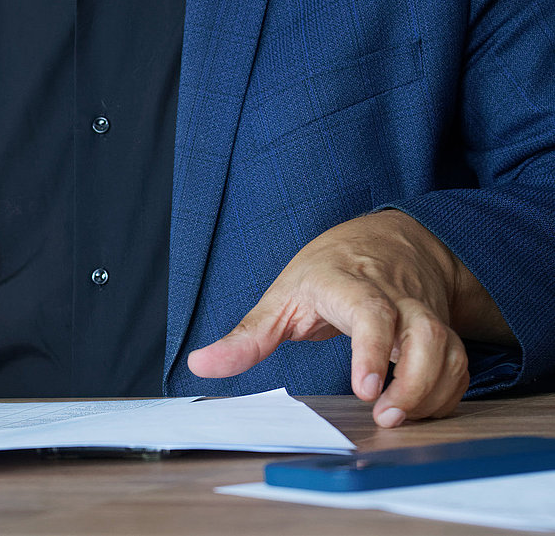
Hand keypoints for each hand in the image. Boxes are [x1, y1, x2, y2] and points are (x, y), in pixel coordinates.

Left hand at [187, 210, 512, 427]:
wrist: (388, 239)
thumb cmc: (328, 268)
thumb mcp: (282, 295)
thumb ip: (246, 336)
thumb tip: (201, 364)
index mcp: (350, 284)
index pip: (370, 311)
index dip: (373, 349)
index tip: (365, 387)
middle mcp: (396, 297)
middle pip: (424, 334)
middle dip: (413, 380)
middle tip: (385, 416)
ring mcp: (424, 313)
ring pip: (449, 349)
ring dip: (432, 391)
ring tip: (398, 419)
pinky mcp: (442, 330)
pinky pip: (458, 363)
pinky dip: (447, 392)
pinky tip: (418, 411)